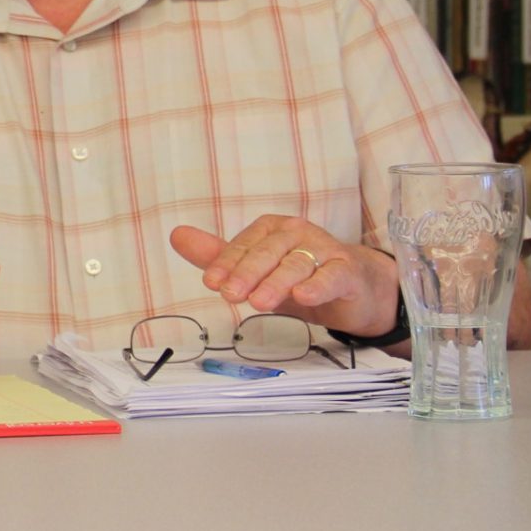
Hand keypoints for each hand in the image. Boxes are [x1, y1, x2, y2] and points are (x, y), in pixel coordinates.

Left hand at [169, 218, 398, 336]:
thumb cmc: (298, 276)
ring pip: (296, 265)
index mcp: (271, 228)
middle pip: (267, 253)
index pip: (244, 245)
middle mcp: (296, 233)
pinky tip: (303, 297)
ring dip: (276, 283)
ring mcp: (324, 250)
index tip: (211, 283)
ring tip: (258, 302)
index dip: (226, 263)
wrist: (353, 289)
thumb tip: (177, 236)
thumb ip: (219, 256)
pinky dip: (318, 286)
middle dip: (246, 273)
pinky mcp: (348, 271)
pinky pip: (332, 276)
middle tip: (229, 295)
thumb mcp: (257, 271)